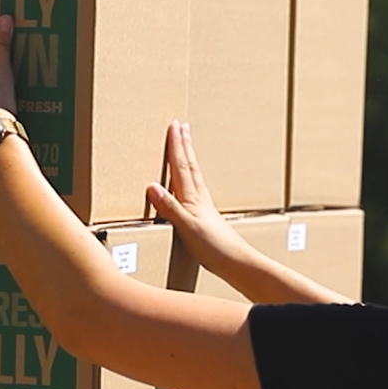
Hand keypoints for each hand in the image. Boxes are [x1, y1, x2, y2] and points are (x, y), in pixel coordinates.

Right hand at [146, 121, 260, 277]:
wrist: (236, 262)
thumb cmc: (213, 247)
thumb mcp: (186, 227)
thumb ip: (169, 207)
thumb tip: (152, 186)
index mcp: (192, 198)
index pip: (181, 166)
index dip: (176, 145)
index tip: (173, 126)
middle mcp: (200, 198)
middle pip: (190, 165)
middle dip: (184, 144)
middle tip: (181, 125)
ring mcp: (205, 207)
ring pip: (195, 175)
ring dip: (189, 158)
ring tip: (186, 146)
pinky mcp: (207, 217)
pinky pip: (197, 189)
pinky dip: (191, 179)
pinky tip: (192, 184)